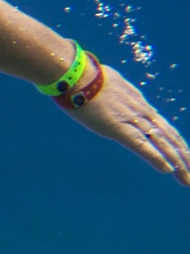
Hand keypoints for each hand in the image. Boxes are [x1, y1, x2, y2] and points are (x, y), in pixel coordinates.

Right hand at [71, 67, 189, 183]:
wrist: (75, 75)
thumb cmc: (83, 77)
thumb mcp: (104, 84)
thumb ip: (109, 92)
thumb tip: (103, 87)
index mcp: (138, 102)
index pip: (163, 125)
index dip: (176, 141)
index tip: (185, 154)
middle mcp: (141, 112)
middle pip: (169, 136)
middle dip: (183, 155)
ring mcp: (132, 120)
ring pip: (162, 143)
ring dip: (177, 162)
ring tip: (187, 178)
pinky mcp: (119, 128)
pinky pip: (142, 145)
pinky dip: (157, 158)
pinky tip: (168, 170)